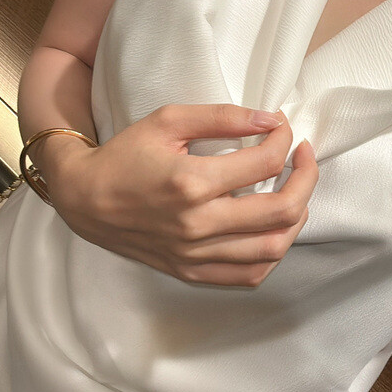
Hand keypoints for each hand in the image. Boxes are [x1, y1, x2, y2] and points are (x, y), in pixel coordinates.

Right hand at [51, 104, 318, 288]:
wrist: (85, 199)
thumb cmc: (125, 155)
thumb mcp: (168, 120)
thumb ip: (222, 116)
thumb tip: (270, 120)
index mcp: (191, 182)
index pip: (265, 163)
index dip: (284, 141)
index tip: (281, 128)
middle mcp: (198, 224)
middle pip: (282, 210)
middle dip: (306, 178)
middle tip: (303, 158)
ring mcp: (196, 254)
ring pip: (273, 247)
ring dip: (297, 217)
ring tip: (294, 192)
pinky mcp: (192, 272)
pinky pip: (250, 275)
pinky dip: (272, 253)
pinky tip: (272, 229)